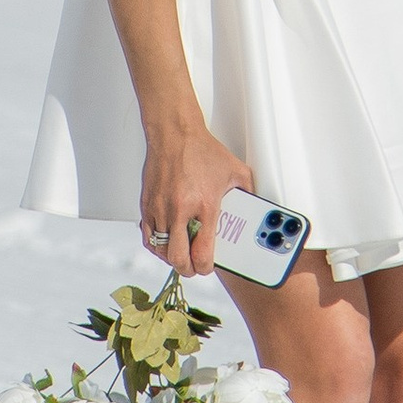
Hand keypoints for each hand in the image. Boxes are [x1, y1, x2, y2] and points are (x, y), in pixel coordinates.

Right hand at [138, 117, 248, 278]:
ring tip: (181, 254)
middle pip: (177, 259)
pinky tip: (165, 242)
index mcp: (204, 205)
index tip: (207, 266)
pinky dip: (156, 245)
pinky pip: (147, 236)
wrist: (174, 133)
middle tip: (193, 266)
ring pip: (160, 250)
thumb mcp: (235, 170)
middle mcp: (179, 210)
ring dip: (171, 257)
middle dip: (187, 269)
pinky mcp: (147, 204)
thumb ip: (247, 191)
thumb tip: (256, 206)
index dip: (205, 267)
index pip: (202, 252)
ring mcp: (160, 209)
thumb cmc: (201, 150)